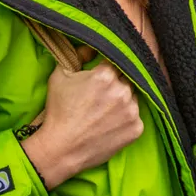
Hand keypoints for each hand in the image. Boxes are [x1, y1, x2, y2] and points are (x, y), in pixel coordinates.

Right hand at [20, 60, 142, 189]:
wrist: (60, 149)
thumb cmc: (59, 111)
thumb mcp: (61, 76)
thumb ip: (79, 55)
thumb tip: (92, 46)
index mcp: (106, 75)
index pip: (116, 61)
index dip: (108, 69)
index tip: (103, 76)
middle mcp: (122, 90)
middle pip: (126, 79)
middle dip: (117, 84)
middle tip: (102, 97)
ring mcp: (132, 110)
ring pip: (133, 97)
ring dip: (123, 101)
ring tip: (105, 112)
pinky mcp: (136, 128)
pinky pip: (136, 117)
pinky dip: (126, 119)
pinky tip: (111, 124)